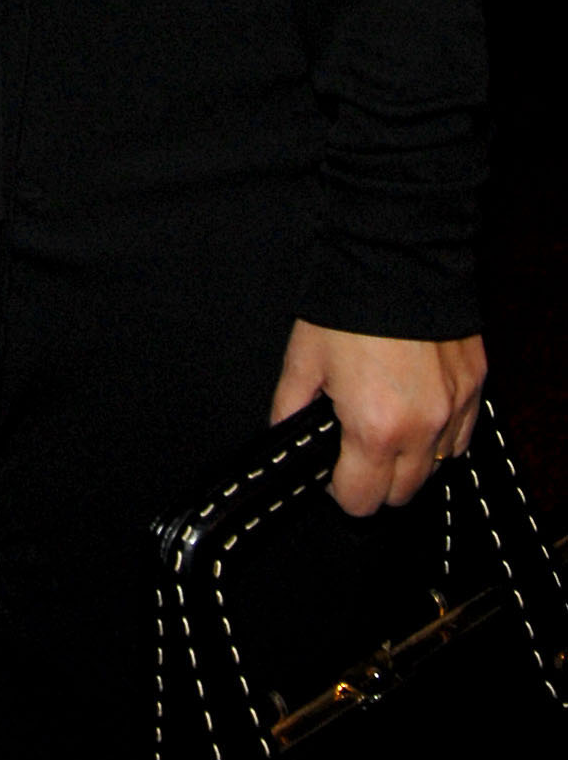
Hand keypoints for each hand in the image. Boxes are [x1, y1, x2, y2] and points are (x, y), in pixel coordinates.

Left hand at [269, 320, 485, 515]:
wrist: (395, 258)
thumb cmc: (346, 308)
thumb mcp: (302, 360)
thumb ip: (289, 409)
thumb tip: (284, 437)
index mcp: (374, 429)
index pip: (361, 501)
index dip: (339, 491)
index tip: (332, 471)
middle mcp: (422, 429)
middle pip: (403, 495)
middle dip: (376, 481)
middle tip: (356, 449)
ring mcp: (454, 410)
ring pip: (436, 468)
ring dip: (411, 460)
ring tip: (387, 425)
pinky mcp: (476, 388)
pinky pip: (461, 436)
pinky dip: (440, 434)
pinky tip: (416, 410)